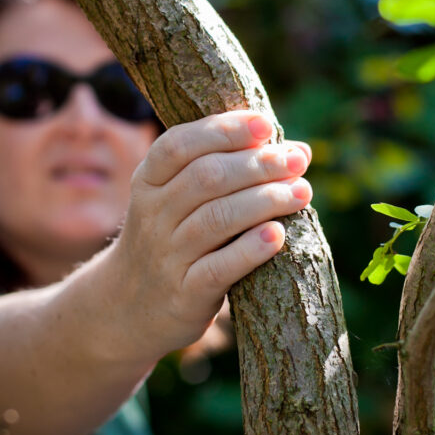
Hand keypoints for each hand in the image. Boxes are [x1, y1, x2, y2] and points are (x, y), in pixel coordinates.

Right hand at [111, 110, 311, 353]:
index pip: (180, 144)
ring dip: (265, 200)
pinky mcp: (185, 293)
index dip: (224, 130)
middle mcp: (153, 215)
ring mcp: (167, 255)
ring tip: (302, 193)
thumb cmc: (175, 240)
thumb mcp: (183, 200)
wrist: (132, 309)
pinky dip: (250, 249)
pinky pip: (218, 268)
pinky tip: (278, 235)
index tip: (265, 125)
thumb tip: (299, 151)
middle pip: (206, 178)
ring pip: (216, 219)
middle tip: (296, 162)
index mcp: (149, 181)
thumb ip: (231, 170)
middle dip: (257, 164)